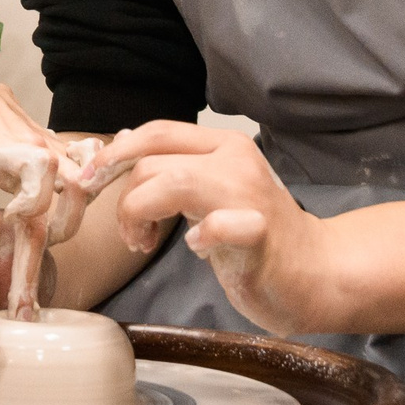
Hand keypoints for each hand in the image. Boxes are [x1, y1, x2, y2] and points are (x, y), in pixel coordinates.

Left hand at [83, 122, 329, 336]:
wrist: (316, 273)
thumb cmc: (256, 236)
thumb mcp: (212, 191)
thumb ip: (176, 169)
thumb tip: (122, 144)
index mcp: (225, 146)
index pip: (157, 132)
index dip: (114, 154)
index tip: (88, 181)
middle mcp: (237, 161)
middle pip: (153, 163)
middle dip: (126, 201)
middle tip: (132, 235)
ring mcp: (250, 195)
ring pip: (172, 182)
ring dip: (142, 217)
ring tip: (146, 243)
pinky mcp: (259, 233)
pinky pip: (216, 226)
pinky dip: (197, 237)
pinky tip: (197, 249)